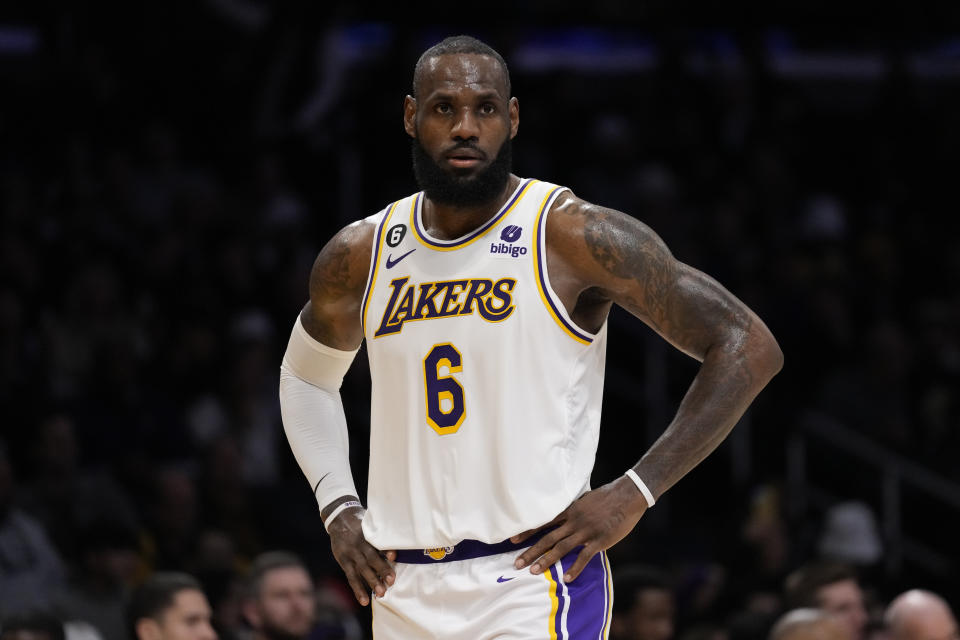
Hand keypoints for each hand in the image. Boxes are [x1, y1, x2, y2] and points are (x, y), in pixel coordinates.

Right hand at [327, 507, 396, 604]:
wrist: (339, 518)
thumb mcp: (371, 522)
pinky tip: (364, 600)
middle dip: (381, 570)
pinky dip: (357, 590)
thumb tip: (400, 541)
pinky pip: (351, 577)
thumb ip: (382, 532)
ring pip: (361, 570)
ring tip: (381, 593)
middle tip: (391, 581)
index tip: (394, 557)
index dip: (385, 549)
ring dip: (371, 582)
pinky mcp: (344, 561)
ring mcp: (350, 554)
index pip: (377, 542)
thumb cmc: (361, 522)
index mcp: (367, 533)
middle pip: (370, 558)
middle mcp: (358, 544)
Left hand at [512, 476, 648, 582]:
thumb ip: (573, 509)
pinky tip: (566, 578)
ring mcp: (585, 531)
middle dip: (531, 551)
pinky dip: (574, 568)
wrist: (627, 496)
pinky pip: (584, 556)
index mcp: (569, 511)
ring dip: (546, 561)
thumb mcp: (584, 499)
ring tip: (533, 572)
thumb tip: (564, 515)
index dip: (528, 532)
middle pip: (548, 538)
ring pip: (561, 548)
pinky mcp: (599, 540)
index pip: (543, 523)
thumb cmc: (607, 497)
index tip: (513, 540)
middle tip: (517, 563)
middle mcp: (573, 521)